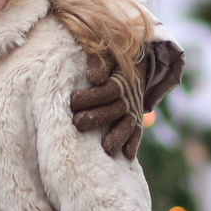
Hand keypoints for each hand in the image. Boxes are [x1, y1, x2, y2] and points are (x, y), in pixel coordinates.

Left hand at [68, 39, 184, 160]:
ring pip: (127, 125)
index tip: (72, 101)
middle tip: (77, 124)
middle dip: (96, 118)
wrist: (136, 65)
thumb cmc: (113, 60)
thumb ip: (100, 62)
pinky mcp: (136, 120)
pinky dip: (133, 144)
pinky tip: (127, 155)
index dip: (91, 97)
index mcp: (120, 82)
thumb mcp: (107, 54)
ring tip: (105, 148)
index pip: (107, 91)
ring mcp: (134, 110)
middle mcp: (129, 98)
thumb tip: (94, 77)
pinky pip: (137, 133)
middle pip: (114, 110)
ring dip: (117, 137)